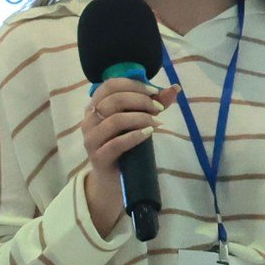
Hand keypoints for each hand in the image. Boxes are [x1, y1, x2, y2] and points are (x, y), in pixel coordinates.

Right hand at [80, 78, 170, 236]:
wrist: (114, 179)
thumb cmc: (125, 146)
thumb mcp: (138, 121)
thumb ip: (153, 104)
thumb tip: (175, 88)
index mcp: (95, 106)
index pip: (110, 85)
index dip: (133, 85)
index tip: (154, 91)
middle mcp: (88, 120)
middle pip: (114, 100)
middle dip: (141, 101)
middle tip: (159, 108)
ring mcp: (91, 140)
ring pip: (115, 120)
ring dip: (141, 117)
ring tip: (158, 122)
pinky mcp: (98, 157)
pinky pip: (116, 143)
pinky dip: (135, 135)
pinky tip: (149, 133)